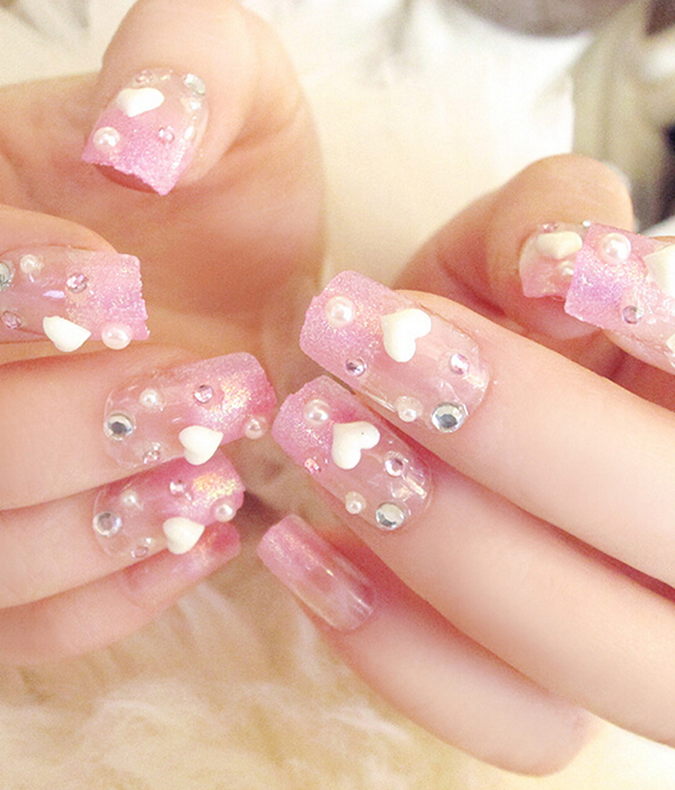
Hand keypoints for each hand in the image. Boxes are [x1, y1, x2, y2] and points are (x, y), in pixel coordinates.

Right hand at [0, 0, 321, 664]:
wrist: (239, 292)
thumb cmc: (220, 193)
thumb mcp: (227, 93)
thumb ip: (182, 70)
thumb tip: (133, 144)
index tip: (123, 292)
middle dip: (57, 436)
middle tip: (208, 401)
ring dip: (82, 535)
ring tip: (211, 477)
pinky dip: (96, 606)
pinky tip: (192, 540)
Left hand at [259, 155, 674, 773]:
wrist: (423, 392)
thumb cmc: (486, 310)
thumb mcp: (513, 238)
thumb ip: (550, 216)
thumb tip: (563, 268)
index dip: (663, 327)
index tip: (542, 279)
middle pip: (668, 532)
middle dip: (516, 439)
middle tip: (375, 358)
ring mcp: (629, 646)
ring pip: (579, 647)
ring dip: (440, 542)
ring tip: (323, 438)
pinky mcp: (539, 700)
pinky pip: (498, 722)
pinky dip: (391, 644)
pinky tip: (301, 549)